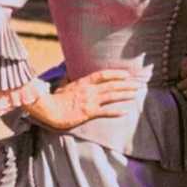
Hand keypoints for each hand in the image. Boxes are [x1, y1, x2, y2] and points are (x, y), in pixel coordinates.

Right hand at [22, 69, 138, 130]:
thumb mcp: (62, 86)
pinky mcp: (88, 113)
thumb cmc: (54, 99)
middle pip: (111, 85)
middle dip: (126, 84)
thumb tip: (69, 74)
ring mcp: (89, 101)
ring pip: (111, 96)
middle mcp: (88, 90)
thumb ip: (69, 80)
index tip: (126, 74)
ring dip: (124, 94)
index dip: (116, 74)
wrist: (48, 110)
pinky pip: (105, 112)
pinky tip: (125, 111)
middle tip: (138, 84)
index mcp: (82, 82)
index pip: (102, 75)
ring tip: (135, 94)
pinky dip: (115, 111)